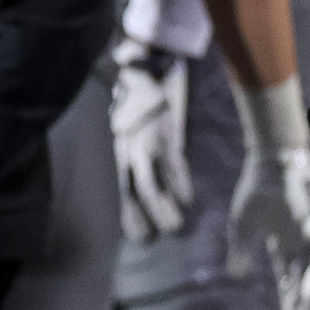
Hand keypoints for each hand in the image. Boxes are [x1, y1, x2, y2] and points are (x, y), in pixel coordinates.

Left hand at [109, 40, 193, 242]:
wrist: (146, 70)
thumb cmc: (143, 103)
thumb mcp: (133, 130)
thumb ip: (139, 152)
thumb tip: (152, 177)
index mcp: (122, 150)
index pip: (122, 187)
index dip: (127, 212)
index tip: (137, 235)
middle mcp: (130, 150)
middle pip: (132, 190)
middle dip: (141, 216)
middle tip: (151, 239)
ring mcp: (147, 143)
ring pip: (150, 183)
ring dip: (162, 207)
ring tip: (174, 227)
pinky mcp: (166, 135)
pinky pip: (172, 165)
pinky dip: (179, 184)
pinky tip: (187, 201)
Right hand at [229, 143, 309, 309]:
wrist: (270, 163)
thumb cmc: (256, 191)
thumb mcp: (242, 226)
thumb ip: (241, 251)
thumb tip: (235, 275)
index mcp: (283, 245)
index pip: (288, 277)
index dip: (288, 297)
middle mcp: (299, 243)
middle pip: (301, 276)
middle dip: (297, 299)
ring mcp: (309, 233)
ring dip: (308, 287)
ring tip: (301, 306)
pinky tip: (309, 283)